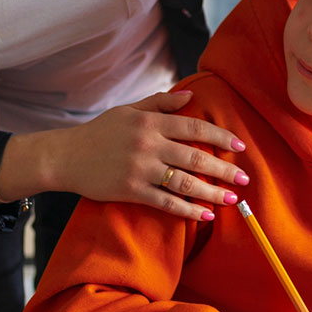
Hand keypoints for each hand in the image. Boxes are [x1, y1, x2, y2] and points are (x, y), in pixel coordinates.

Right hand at [0, 90, 249, 219]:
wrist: (65, 156)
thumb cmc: (99, 132)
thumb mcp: (128, 111)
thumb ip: (160, 104)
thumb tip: (191, 97)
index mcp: (150, 123)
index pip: (194, 127)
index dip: (220, 136)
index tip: (240, 147)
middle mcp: (148, 145)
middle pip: (195, 157)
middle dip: (224, 169)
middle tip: (245, 178)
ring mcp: (140, 169)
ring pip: (185, 183)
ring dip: (212, 192)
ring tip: (232, 198)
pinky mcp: (131, 191)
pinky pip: (166, 202)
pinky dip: (187, 210)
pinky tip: (204, 215)